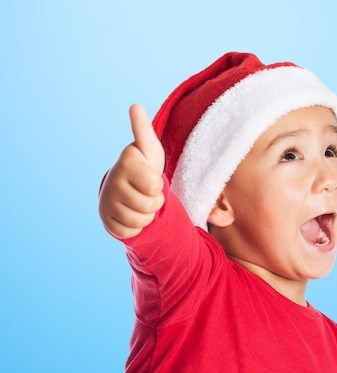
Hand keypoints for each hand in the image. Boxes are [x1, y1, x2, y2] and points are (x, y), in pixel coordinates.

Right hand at [99, 104, 165, 237]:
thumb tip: (135, 105)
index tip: (149, 178)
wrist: (125, 190)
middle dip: (155, 203)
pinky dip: (136, 228)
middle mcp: (113, 179)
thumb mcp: (149, 150)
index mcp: (126, 161)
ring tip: (140, 202)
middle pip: (150, 205)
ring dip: (147, 215)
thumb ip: (144, 131)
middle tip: (147, 193)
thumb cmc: (143, 168)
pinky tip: (131, 215)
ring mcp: (107, 201)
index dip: (158, 186)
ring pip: (141, 221)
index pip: (154, 186)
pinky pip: (130, 232)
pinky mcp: (106, 221)